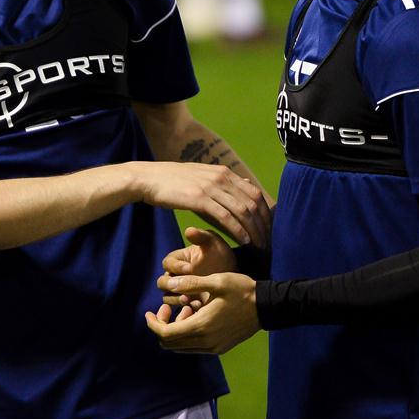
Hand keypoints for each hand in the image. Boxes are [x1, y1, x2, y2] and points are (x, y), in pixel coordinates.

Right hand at [136, 163, 270, 246]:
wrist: (150, 178)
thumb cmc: (175, 182)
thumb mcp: (203, 177)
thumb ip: (225, 183)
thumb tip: (247, 185)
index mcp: (224, 172)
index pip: (255, 193)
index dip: (265, 213)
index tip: (268, 230)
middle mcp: (221, 177)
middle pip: (253, 203)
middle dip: (263, 224)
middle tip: (268, 242)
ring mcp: (211, 187)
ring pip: (242, 210)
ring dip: (254, 230)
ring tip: (258, 245)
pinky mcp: (199, 198)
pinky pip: (225, 216)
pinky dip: (238, 229)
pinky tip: (244, 240)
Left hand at [145, 272, 259, 354]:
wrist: (267, 307)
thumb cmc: (242, 290)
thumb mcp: (216, 281)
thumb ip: (190, 284)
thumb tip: (168, 283)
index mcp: (201, 326)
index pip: (165, 334)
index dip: (153, 324)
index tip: (149, 312)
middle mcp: (205, 342)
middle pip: (170, 344)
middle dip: (163, 325)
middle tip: (170, 306)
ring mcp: (213, 348)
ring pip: (181, 347)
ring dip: (176, 329)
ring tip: (187, 307)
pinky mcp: (220, 348)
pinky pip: (194, 347)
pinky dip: (188, 334)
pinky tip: (198, 314)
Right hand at [161, 227, 235, 310]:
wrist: (235, 280)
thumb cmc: (222, 258)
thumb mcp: (215, 244)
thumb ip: (202, 236)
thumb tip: (188, 230)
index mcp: (178, 260)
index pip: (167, 263)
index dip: (176, 266)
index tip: (189, 268)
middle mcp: (176, 276)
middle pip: (162, 282)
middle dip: (171, 285)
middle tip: (184, 288)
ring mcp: (181, 291)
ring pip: (167, 297)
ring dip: (175, 299)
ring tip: (188, 300)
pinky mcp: (187, 304)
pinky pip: (179, 310)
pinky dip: (184, 310)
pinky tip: (197, 308)